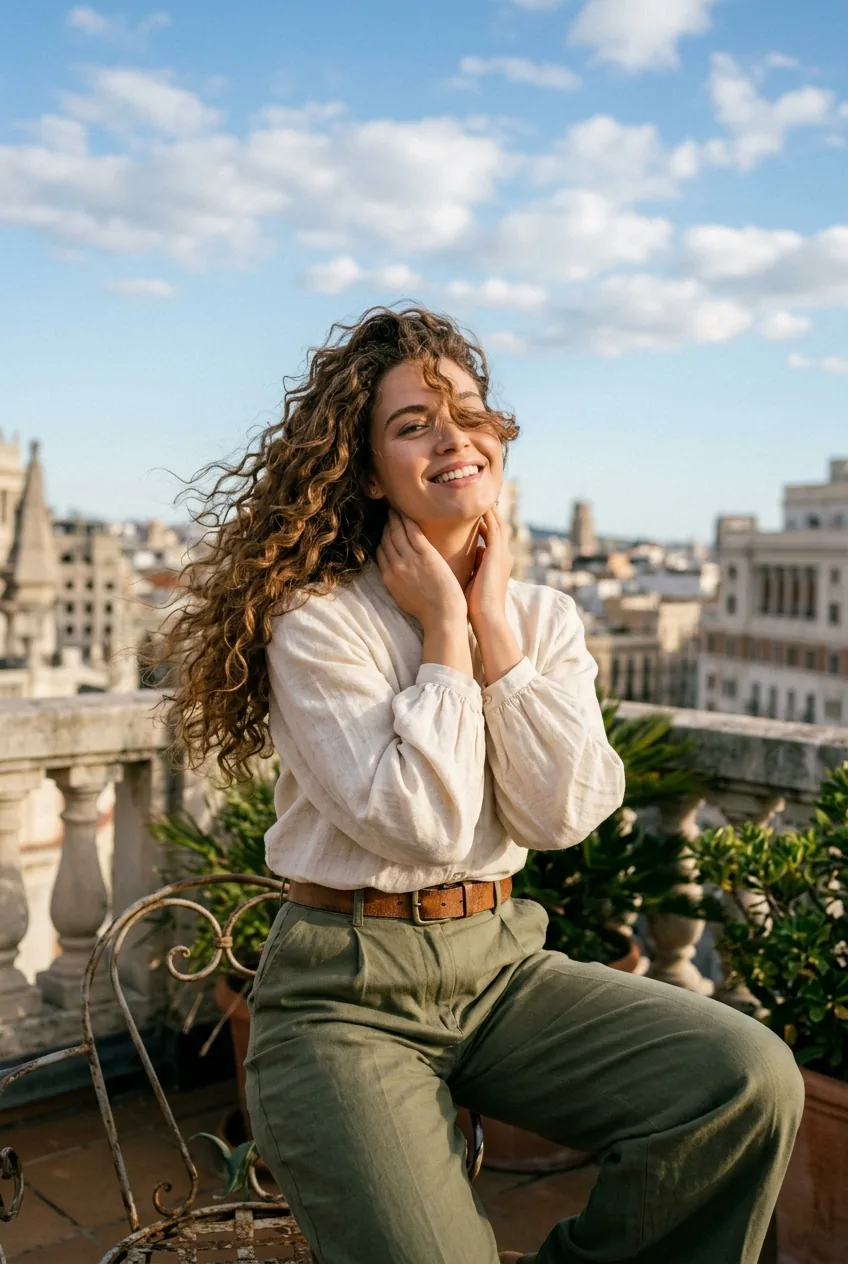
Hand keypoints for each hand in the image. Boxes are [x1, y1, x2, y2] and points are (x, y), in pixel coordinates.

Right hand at [376, 510, 466, 629]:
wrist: (442, 616)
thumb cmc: (427, 610)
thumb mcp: (402, 598)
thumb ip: (396, 582)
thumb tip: (395, 572)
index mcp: (388, 578)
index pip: (380, 552)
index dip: (382, 538)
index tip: (385, 529)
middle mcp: (395, 567)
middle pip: (386, 539)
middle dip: (386, 525)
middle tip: (389, 513)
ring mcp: (409, 559)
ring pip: (397, 532)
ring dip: (395, 518)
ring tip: (395, 510)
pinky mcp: (425, 554)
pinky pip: (412, 531)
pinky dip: (407, 520)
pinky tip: (407, 512)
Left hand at [464, 507, 512, 634]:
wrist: (487, 617)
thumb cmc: (476, 605)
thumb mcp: (475, 579)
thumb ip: (475, 564)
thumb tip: (473, 552)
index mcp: (498, 562)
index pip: (493, 535)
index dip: (485, 522)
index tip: (474, 512)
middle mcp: (503, 555)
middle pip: (498, 525)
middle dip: (490, 511)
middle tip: (479, 496)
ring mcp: (502, 554)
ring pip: (498, 524)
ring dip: (489, 510)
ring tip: (480, 495)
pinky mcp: (497, 555)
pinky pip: (493, 529)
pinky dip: (487, 517)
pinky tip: (479, 507)